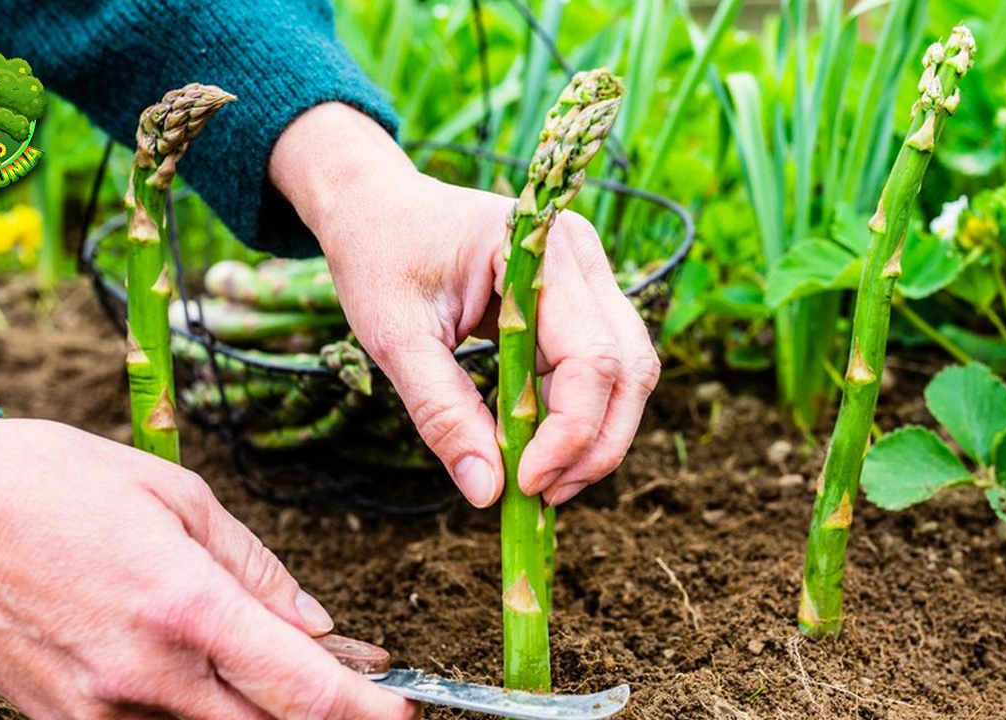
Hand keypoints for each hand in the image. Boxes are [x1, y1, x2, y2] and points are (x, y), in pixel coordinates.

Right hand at [0, 418, 418, 719]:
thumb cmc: (60, 488)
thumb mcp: (179, 500)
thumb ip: (256, 571)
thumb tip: (316, 625)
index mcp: (187, 608)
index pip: (305, 689)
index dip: (369, 708)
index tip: (403, 705)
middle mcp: (150, 677)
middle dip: (329, 717)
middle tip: (365, 689)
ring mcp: (106, 713)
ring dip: (269, 715)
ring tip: (295, 675)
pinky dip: (206, 716)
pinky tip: (221, 684)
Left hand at [271, 104, 659, 507]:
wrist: (376, 206)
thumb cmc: (380, 255)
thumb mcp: (394, 337)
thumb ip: (441, 412)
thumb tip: (488, 492)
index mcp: (540, 249)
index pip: (591, 357)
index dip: (570, 432)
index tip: (526, 484)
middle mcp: (582, 257)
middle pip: (629, 368)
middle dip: (595, 444)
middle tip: (541, 495)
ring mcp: (587, 278)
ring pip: (626, 374)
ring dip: (593, 436)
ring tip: (538, 480)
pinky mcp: (578, 303)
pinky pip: (599, 369)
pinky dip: (575, 417)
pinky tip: (534, 448)